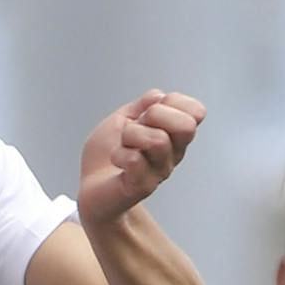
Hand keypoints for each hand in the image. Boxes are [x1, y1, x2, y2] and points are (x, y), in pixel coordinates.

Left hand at [76, 90, 204, 225]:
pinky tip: (116, 161)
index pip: (196, 112)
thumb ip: (142, 105)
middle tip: (135, 126)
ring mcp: (160, 171)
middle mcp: (173, 154)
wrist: (88, 187)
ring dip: (131, 135)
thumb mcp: (124, 118)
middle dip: (156, 115)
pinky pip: (136, 160)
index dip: (173, 101)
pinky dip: (119, 154)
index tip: (148, 110)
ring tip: (122, 145)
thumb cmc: (107, 154)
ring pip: (158, 140)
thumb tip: (159, 96)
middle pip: (187, 126)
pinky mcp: (142, 186)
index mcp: (174, 135)